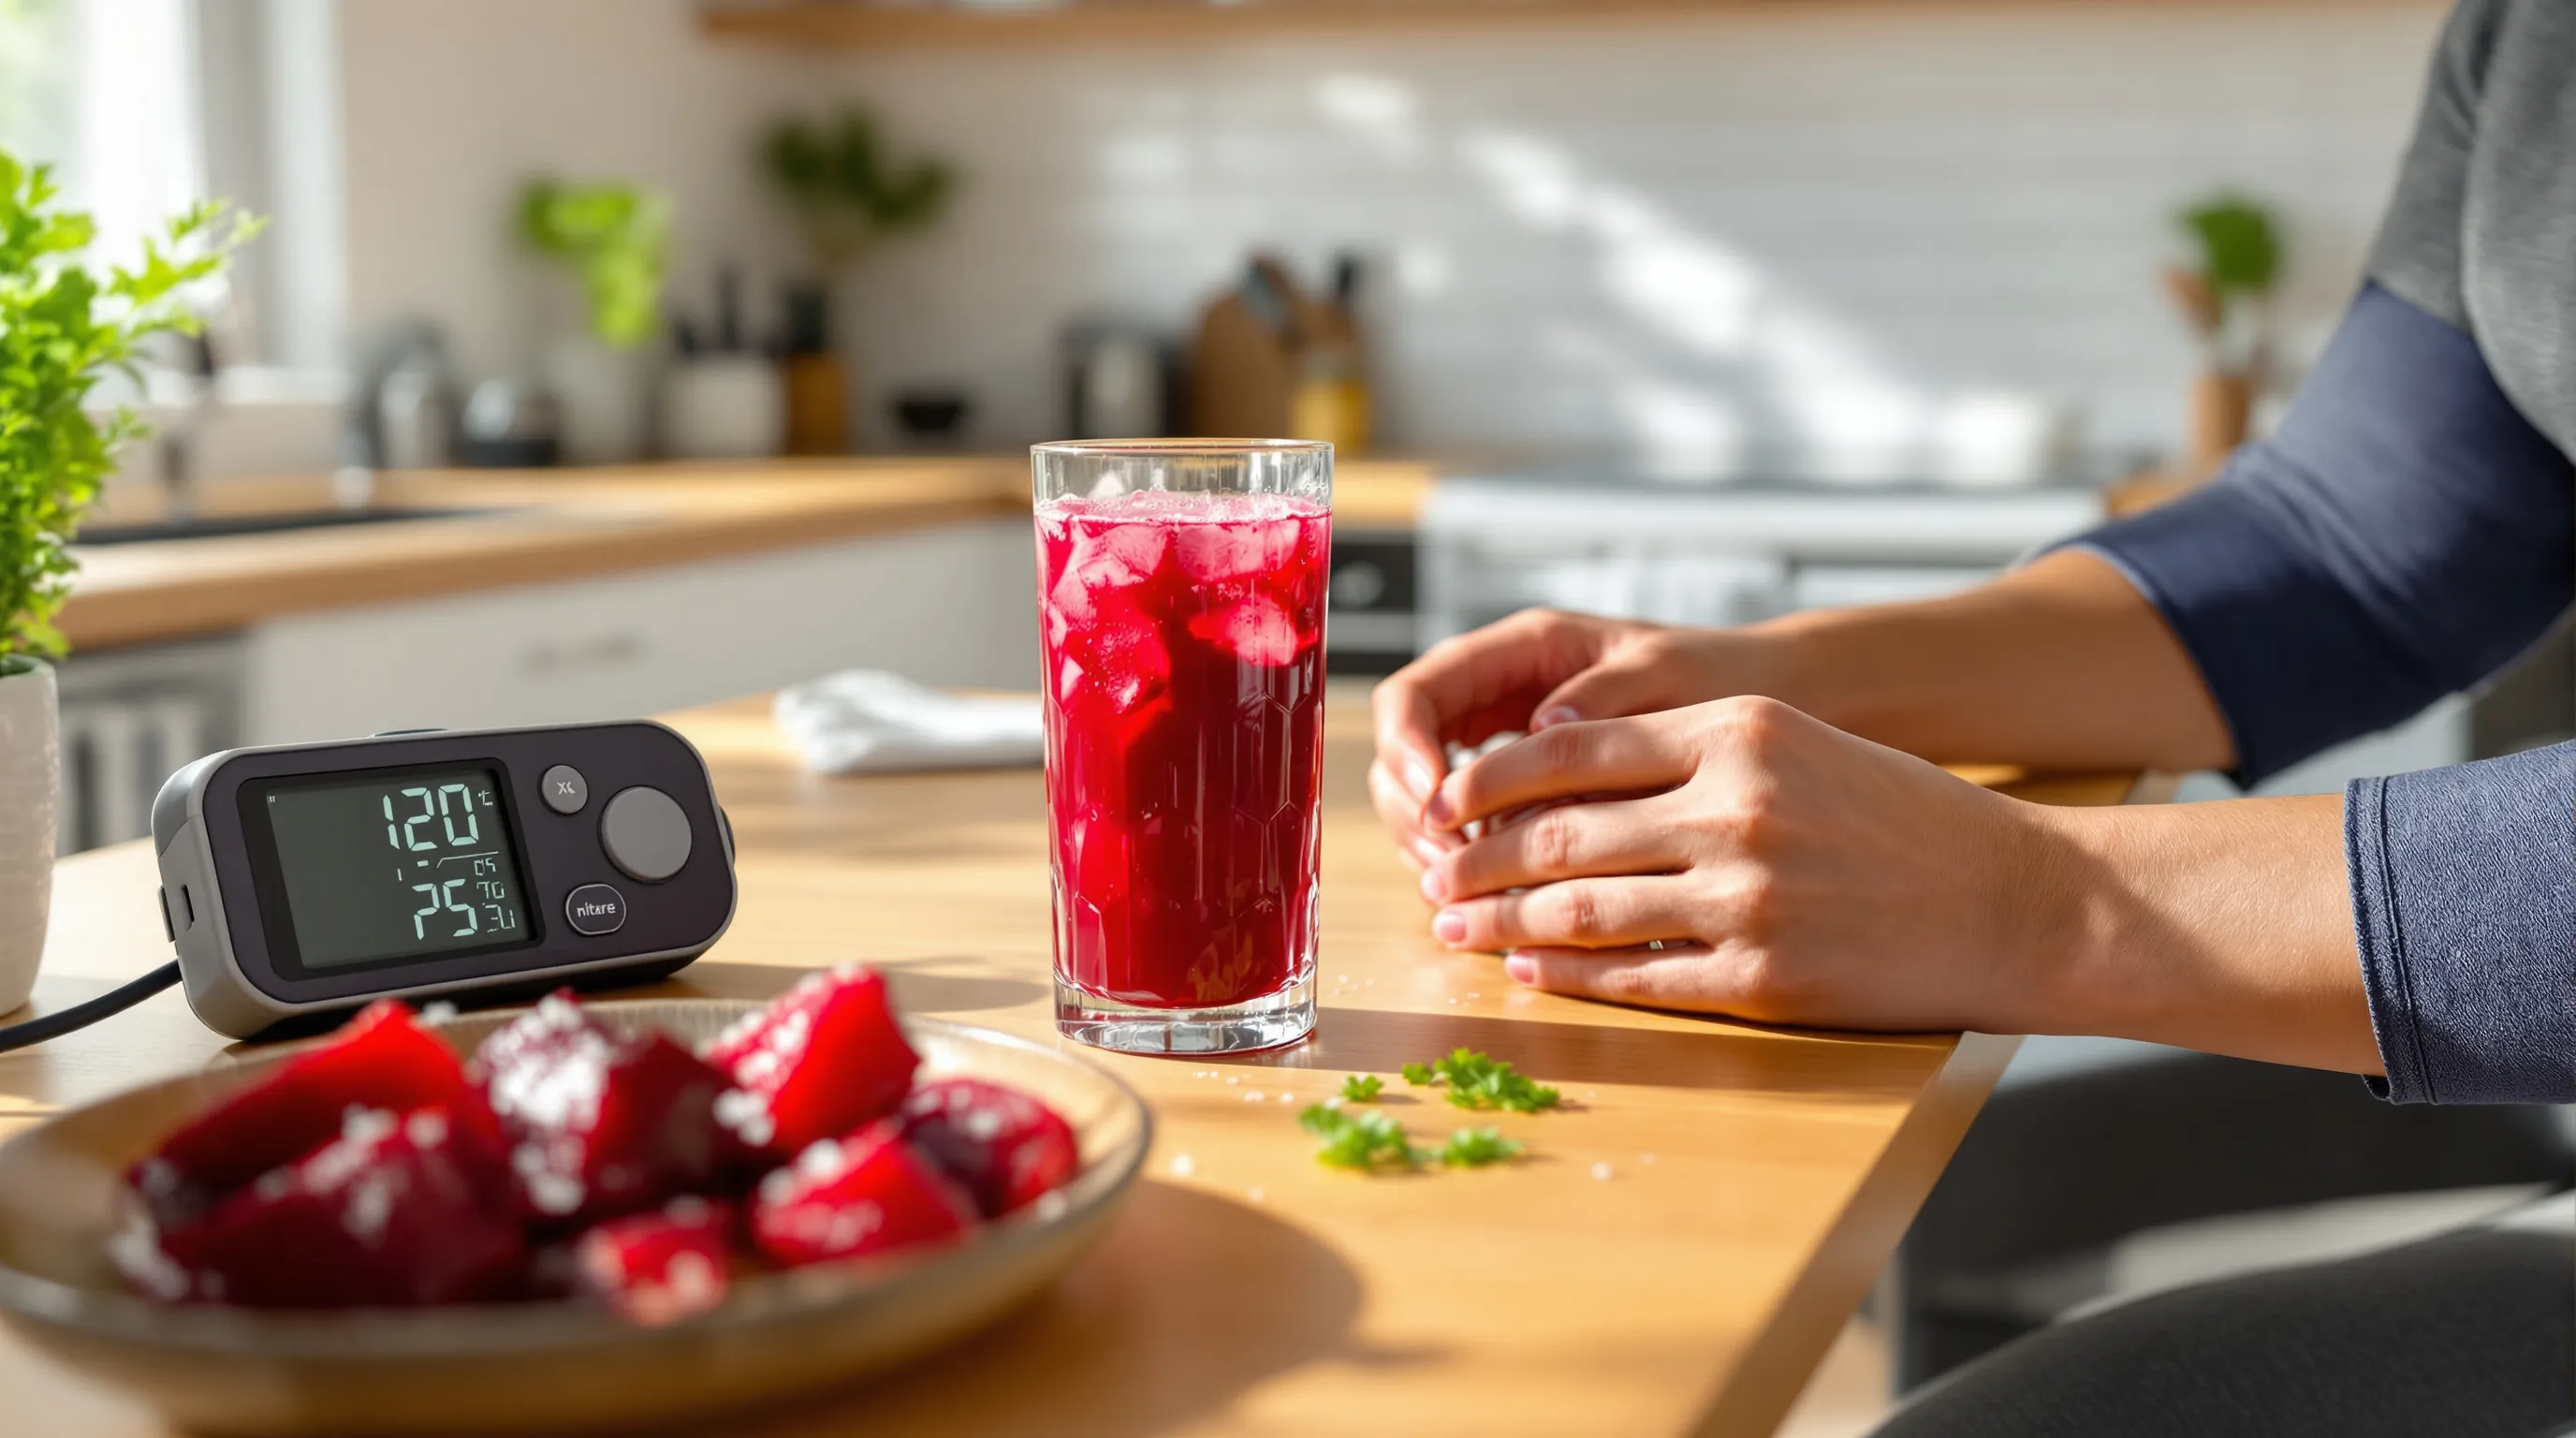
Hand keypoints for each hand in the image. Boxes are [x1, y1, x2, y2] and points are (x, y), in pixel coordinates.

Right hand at [1369, 609, 1788, 871]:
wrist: (1761, 700)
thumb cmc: (1717, 675)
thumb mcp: (1667, 674)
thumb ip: (1605, 696)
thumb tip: (1545, 729)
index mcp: (1518, 651)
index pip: (1415, 695)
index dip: (1408, 751)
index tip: (1436, 807)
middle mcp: (1497, 694)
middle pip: (1404, 754)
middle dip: (1413, 815)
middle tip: (1450, 873)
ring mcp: (1505, 743)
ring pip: (1427, 799)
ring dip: (1434, 848)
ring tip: (1470, 897)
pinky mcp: (1526, 791)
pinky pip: (1473, 827)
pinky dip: (1473, 862)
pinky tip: (1502, 899)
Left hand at [1413, 695, 2066, 1033]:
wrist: (2018, 900)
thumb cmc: (1903, 820)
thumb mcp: (1798, 745)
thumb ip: (1684, 750)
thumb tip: (1556, 769)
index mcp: (1740, 731)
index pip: (1574, 748)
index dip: (1491, 777)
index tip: (1445, 797)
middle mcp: (1737, 806)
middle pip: (1561, 828)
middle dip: (1477, 856)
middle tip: (1430, 872)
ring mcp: (1749, 895)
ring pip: (1583, 905)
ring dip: (1504, 920)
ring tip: (1457, 927)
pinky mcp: (1764, 975)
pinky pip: (1635, 976)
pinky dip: (1569, 974)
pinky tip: (1530, 969)